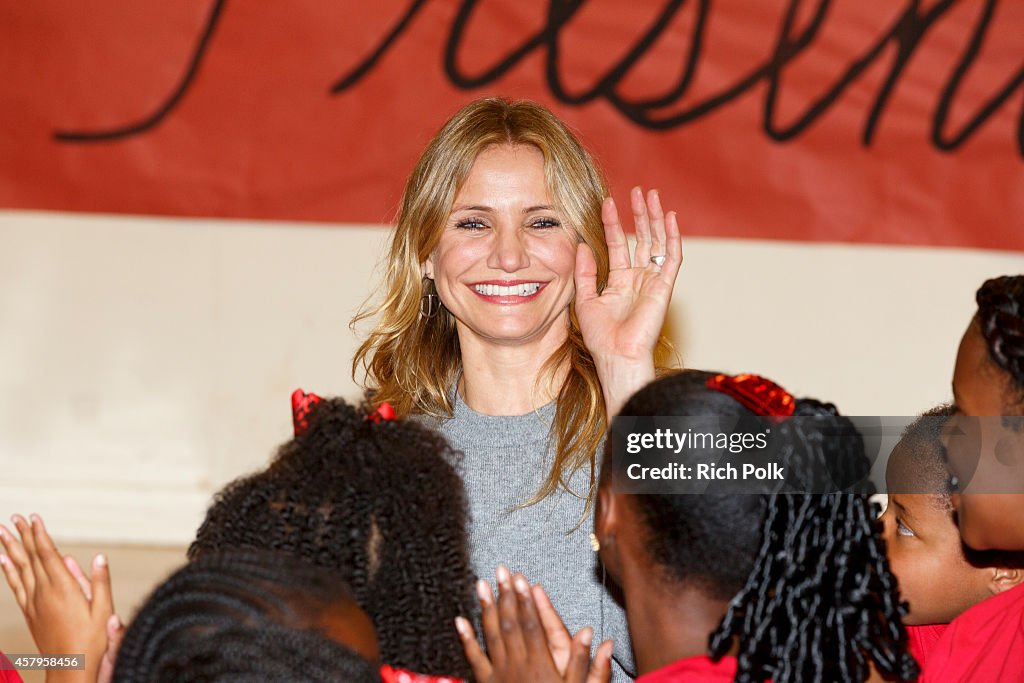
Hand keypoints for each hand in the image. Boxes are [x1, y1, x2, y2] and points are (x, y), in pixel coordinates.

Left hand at [0, 514, 114, 681]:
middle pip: (29, 558)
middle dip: (21, 535)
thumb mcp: (104, 611)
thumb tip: (99, 557)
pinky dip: (8, 571)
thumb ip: (100, 583)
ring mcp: (34, 603)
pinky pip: (15, 586)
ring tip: (2, 533)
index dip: (39, 535)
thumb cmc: (90, 641)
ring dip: (10, 549)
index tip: (33, 518)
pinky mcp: (30, 612)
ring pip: (19, 569)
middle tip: (12, 518)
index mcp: (63, 589)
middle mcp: (44, 593)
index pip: (47, 554)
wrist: (69, 667)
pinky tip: (3, 561)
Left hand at [455, 566, 612, 682]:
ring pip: (491, 635)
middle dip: (505, 595)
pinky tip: (460, 621)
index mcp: (541, 665)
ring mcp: (500, 674)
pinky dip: (466, 639)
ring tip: (480, 585)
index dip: (526, 600)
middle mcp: (518, 665)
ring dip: (485, 608)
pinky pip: (474, 659)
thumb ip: (586, 665)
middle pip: (510, 623)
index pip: (532, 625)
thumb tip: (592, 635)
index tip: (521, 579)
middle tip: (499, 571)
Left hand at [575, 187, 682, 417]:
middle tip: (638, 191)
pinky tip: (670, 218)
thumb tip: (582, 244)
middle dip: (640, 214)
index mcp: (620, 281)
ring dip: (655, 219)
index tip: (607, 202)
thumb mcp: (584, 299)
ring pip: (657, 242)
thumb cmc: (600, 337)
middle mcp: (638, 279)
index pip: (619, 244)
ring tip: (651, 195)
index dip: (614, 223)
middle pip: (642, 238)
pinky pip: (671, 258)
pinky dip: (672, 237)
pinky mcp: (664, 287)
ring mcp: (652, 282)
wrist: (617, 356)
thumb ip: (585, 271)